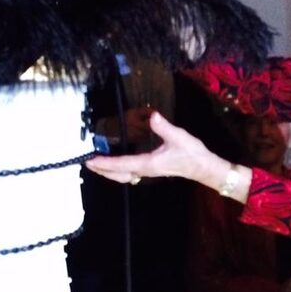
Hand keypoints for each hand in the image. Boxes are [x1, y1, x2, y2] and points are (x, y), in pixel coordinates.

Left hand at [86, 110, 212, 184]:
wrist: (203, 167)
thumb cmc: (192, 153)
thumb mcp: (179, 137)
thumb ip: (164, 127)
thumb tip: (153, 115)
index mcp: (148, 163)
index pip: (122, 164)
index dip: (105, 162)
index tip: (92, 160)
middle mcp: (145, 170)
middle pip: (118, 174)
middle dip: (102, 170)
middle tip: (87, 164)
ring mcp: (148, 172)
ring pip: (123, 176)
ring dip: (109, 172)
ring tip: (97, 166)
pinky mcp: (151, 170)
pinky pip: (129, 173)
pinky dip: (118, 170)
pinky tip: (115, 165)